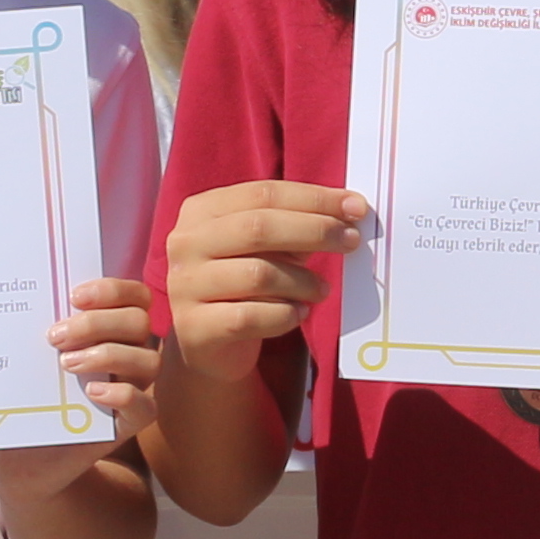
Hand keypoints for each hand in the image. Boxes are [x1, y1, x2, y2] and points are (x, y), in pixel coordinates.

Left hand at [0, 274, 163, 498]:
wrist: (20, 454)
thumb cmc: (25, 396)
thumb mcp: (28, 357)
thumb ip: (35, 327)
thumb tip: (19, 295)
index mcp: (110, 330)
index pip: (135, 297)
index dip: (113, 290)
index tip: (73, 297)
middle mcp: (128, 355)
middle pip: (139, 322)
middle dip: (97, 323)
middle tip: (55, 337)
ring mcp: (131, 389)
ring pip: (148, 361)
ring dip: (108, 355)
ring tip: (66, 365)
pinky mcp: (128, 424)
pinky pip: (145, 406)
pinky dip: (122, 394)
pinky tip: (90, 393)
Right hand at [167, 180, 362, 383]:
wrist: (208, 344)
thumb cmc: (243, 285)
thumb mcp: (265, 248)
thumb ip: (296, 226)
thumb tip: (348, 212)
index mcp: (201, 211)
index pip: (263, 193)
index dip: (314, 198)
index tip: (355, 207)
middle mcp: (186, 242)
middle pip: (258, 227)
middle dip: (315, 231)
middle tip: (350, 241)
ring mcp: (184, 285)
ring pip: (257, 274)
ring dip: (303, 281)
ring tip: (322, 290)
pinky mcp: (193, 326)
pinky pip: (250, 316)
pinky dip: (284, 315)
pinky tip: (298, 313)